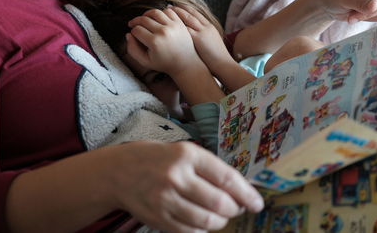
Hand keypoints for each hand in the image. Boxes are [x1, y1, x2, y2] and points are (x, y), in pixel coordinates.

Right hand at [109, 141, 263, 231]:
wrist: (119, 172)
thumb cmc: (156, 158)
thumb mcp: (183, 152)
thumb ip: (209, 168)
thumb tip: (239, 189)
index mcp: (186, 155)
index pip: (226, 177)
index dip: (246, 193)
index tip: (257, 203)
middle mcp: (176, 176)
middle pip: (220, 203)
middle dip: (234, 209)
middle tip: (236, 208)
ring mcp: (165, 200)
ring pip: (207, 220)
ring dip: (220, 221)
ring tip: (219, 215)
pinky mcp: (158, 218)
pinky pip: (190, 231)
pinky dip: (202, 229)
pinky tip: (201, 220)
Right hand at [127, 8, 200, 77]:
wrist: (185, 62)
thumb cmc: (163, 63)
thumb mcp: (145, 61)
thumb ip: (132, 49)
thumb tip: (128, 34)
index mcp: (155, 42)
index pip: (136, 30)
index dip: (132, 32)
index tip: (134, 36)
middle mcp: (163, 32)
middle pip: (144, 19)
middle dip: (136, 21)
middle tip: (133, 24)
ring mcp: (173, 26)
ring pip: (154, 12)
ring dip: (146, 15)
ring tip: (143, 19)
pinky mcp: (179, 23)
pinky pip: (167, 11)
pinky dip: (160, 13)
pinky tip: (156, 18)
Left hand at [171, 6, 232, 75]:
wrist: (223, 64)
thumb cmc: (217, 58)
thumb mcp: (212, 43)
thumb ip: (203, 37)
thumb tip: (194, 35)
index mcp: (210, 26)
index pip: (196, 13)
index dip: (185, 8)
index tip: (176, 6)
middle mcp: (205, 27)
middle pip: (190, 14)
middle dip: (178, 9)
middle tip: (168, 6)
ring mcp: (202, 32)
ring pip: (187, 19)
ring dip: (175, 16)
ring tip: (165, 14)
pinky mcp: (197, 39)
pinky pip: (184, 29)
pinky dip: (175, 26)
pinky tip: (166, 25)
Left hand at [313, 0, 376, 22]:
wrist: (325, 5)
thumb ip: (361, 3)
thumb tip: (376, 6)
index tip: (371, 8)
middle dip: (371, 12)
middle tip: (355, 16)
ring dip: (367, 17)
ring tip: (351, 16)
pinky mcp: (376, 8)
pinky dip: (366, 20)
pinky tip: (354, 17)